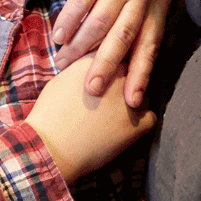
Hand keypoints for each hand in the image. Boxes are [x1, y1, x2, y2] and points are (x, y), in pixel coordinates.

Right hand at [24, 55, 157, 182]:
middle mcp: (118, 75)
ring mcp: (129, 99)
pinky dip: (142, 123)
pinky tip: (127, 129)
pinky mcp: (136, 124)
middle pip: (132, 71)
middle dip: (124, 82)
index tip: (106, 77)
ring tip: (116, 115)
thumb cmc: (49, 115)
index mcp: (98, 61)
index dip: (111, 67)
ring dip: (133, 100)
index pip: (116, 53)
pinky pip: (150, 118)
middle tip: (111, 97)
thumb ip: (82, 69)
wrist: (50, 147)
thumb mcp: (61, 80)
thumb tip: (92, 70)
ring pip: (143, 93)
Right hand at [54, 0, 168, 106]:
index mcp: (158, 5)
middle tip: (91, 90)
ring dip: (80, 46)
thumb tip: (118, 76)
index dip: (141, 74)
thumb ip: (130, 30)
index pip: (150, 45)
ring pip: (100, 21)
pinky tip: (59, 36)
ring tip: (63, 62)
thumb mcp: (133, 0)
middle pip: (125, 36)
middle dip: (107, 66)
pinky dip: (69, 21)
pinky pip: (82, 0)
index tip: (131, 102)